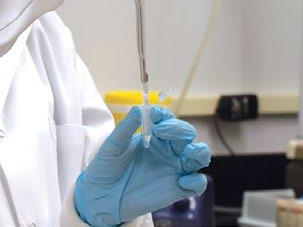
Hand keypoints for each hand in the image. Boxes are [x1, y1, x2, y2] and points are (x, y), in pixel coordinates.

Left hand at [74, 106, 210, 226]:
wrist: (102, 195)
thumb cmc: (107, 166)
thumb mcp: (114, 143)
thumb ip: (128, 125)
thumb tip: (140, 108)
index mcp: (154, 136)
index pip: (167, 120)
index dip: (165, 117)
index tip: (155, 118)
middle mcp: (167, 150)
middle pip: (186, 135)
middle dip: (180, 129)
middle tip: (163, 130)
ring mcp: (173, 168)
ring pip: (198, 156)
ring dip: (200, 152)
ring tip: (192, 152)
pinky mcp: (177, 188)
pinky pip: (196, 184)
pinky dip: (197, 181)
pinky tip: (184, 181)